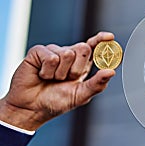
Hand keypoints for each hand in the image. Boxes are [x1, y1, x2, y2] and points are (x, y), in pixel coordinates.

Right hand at [0, 32, 115, 129]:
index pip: (94, 47)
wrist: (31, 109)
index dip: (101, 40)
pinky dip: (47, 71)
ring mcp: (53, 51)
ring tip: (52, 79)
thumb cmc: (56, 102)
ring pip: (67, 54)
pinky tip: (42, 75)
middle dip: (77, 68)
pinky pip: (51, 57)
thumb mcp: (81, 95)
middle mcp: (69, 55)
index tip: (109, 37)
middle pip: (83, 48)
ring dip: (60, 73)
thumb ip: (97, 84)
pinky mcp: (38, 52)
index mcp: (82, 64)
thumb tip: (111, 72)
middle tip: (67, 79)